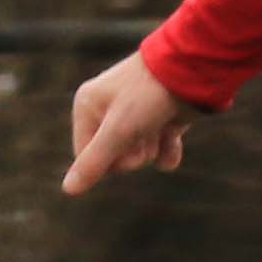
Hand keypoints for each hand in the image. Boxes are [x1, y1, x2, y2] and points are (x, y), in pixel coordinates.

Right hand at [66, 50, 193, 195]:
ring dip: (152, 150)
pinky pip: (160, 152)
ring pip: (139, 156)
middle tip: (144, 134)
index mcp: (88, 106)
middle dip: (132, 155)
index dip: (107, 160)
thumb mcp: (118, 130)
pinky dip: (168, 151)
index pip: (85, 155)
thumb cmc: (149, 95)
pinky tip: (174, 139)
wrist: (193, 71)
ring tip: (159, 127)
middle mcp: (108, 110)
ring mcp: (137, 116)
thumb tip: (68, 190)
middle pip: (113, 159)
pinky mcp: (162, 120)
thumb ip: (94, 161)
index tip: (122, 146)